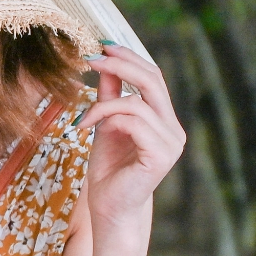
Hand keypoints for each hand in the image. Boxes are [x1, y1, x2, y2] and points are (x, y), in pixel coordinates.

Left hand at [76, 45, 185, 244]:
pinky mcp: (160, 156)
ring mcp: (171, 143)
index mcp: (164, 120)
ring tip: (82, 118)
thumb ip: (108, 96)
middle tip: (91, 57)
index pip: (153, 77)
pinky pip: (134, 122)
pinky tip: (88, 129)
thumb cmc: (108, 171)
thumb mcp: (104, 125)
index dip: (129, 58)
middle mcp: (174, 129)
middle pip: (153, 80)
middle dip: (120, 65)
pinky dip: (107, 119)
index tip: (102, 46)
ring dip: (102, 104)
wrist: (108, 209)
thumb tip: (104, 64)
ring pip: (137, 103)